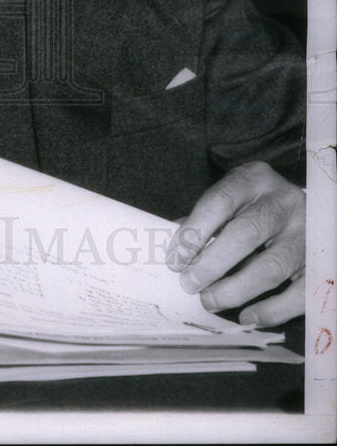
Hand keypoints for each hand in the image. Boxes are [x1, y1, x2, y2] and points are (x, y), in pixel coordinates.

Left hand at [166, 161, 304, 325]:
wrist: (305, 209)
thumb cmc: (254, 207)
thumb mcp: (231, 200)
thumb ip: (206, 222)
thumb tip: (178, 252)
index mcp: (255, 179)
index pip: (220, 201)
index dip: (194, 232)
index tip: (174, 259)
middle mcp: (284, 202)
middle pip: (246, 234)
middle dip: (212, 263)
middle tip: (189, 283)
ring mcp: (307, 233)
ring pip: (271, 267)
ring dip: (235, 289)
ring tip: (210, 301)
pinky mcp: (321, 264)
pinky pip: (298, 294)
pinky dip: (271, 310)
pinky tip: (247, 316)